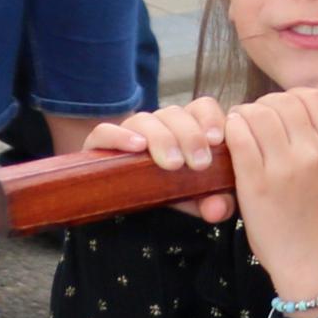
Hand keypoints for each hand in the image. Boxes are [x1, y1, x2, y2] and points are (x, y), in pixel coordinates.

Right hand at [85, 97, 239, 222]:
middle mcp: (160, 124)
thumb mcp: (195, 199)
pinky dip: (121, 136)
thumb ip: (213, 202)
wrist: (121, 200)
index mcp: (187, 127)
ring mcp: (129, 130)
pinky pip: (105, 131)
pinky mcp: (99, 143)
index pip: (201, 107)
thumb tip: (218, 210)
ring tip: (173, 164)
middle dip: (191, 137)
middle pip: (175, 113)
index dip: (211, 119)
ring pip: (145, 119)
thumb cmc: (169, 191)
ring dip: (162, 139)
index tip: (217, 140)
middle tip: (200, 164)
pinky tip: (137, 147)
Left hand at [222, 88, 317, 300]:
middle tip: (254, 122)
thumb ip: (316, 140)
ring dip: (243, 116)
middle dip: (263, 105)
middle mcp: (314, 151)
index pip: (315, 97)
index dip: (292, 98)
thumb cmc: (316, 215)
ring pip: (258, 113)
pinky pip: (239, 137)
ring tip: (239, 130)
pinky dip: (231, 131)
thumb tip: (289, 108)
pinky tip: (230, 141)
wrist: (309, 257)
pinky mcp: (256, 181)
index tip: (281, 114)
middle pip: (283, 101)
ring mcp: (286, 166)